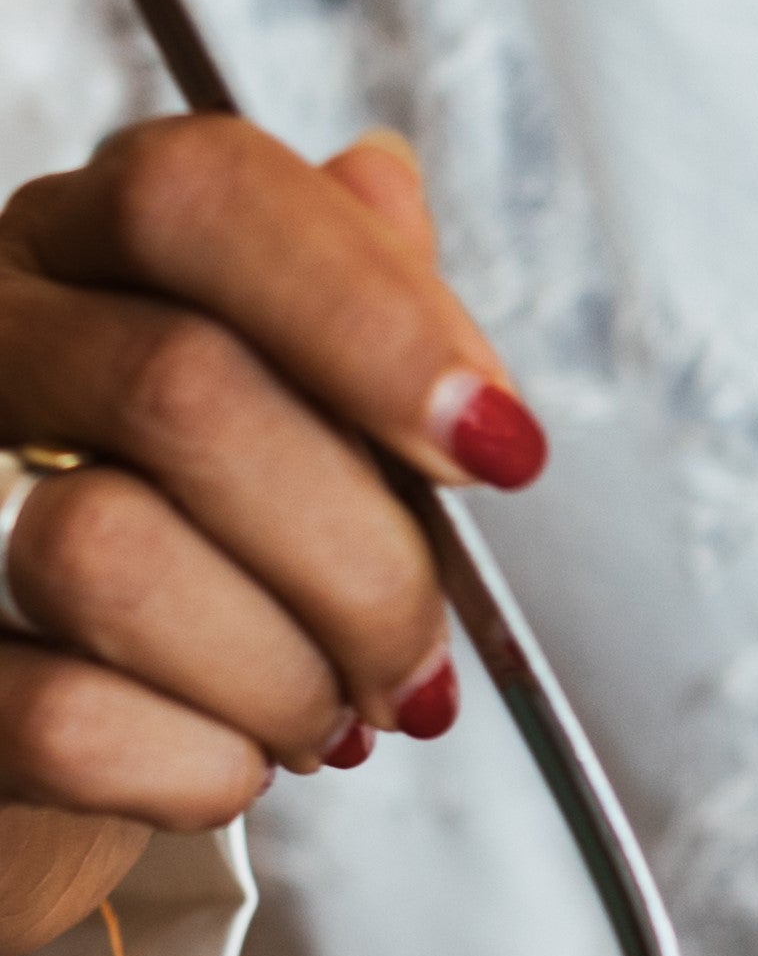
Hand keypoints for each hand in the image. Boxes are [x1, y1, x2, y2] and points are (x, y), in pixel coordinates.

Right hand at [0, 113, 544, 952]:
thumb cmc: (213, 556)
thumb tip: (382, 187)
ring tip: (325, 716)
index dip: (373, 318)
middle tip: (419, 658)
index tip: (497, 448)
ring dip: (279, 676)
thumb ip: (347, 303)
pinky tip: (231, 762)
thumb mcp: (300, 413)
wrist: (68, 725)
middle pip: (179, 388)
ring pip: (105, 552)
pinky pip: (61, 717)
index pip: (202, 192)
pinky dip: (197, 768)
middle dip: (361, 562)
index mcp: (84, 251)